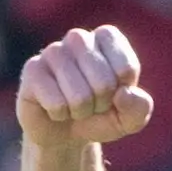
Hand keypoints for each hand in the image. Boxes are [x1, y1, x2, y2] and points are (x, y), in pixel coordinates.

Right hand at [15, 26, 155, 149]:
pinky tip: (54, 108)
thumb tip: (123, 94)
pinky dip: (60, 115)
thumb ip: (139, 107)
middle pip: (103, 82)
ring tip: (73, 107)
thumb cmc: (100, 117)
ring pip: (79, 96)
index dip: (122, 94)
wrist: (64, 133)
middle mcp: (78, 37)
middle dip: (100, 105)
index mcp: (107, 37)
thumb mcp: (129, 118)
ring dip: (80, 112)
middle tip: (91, 104)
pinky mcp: (32, 70)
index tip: (113, 95)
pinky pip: (56, 103)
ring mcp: (52, 51)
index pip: (126, 69)